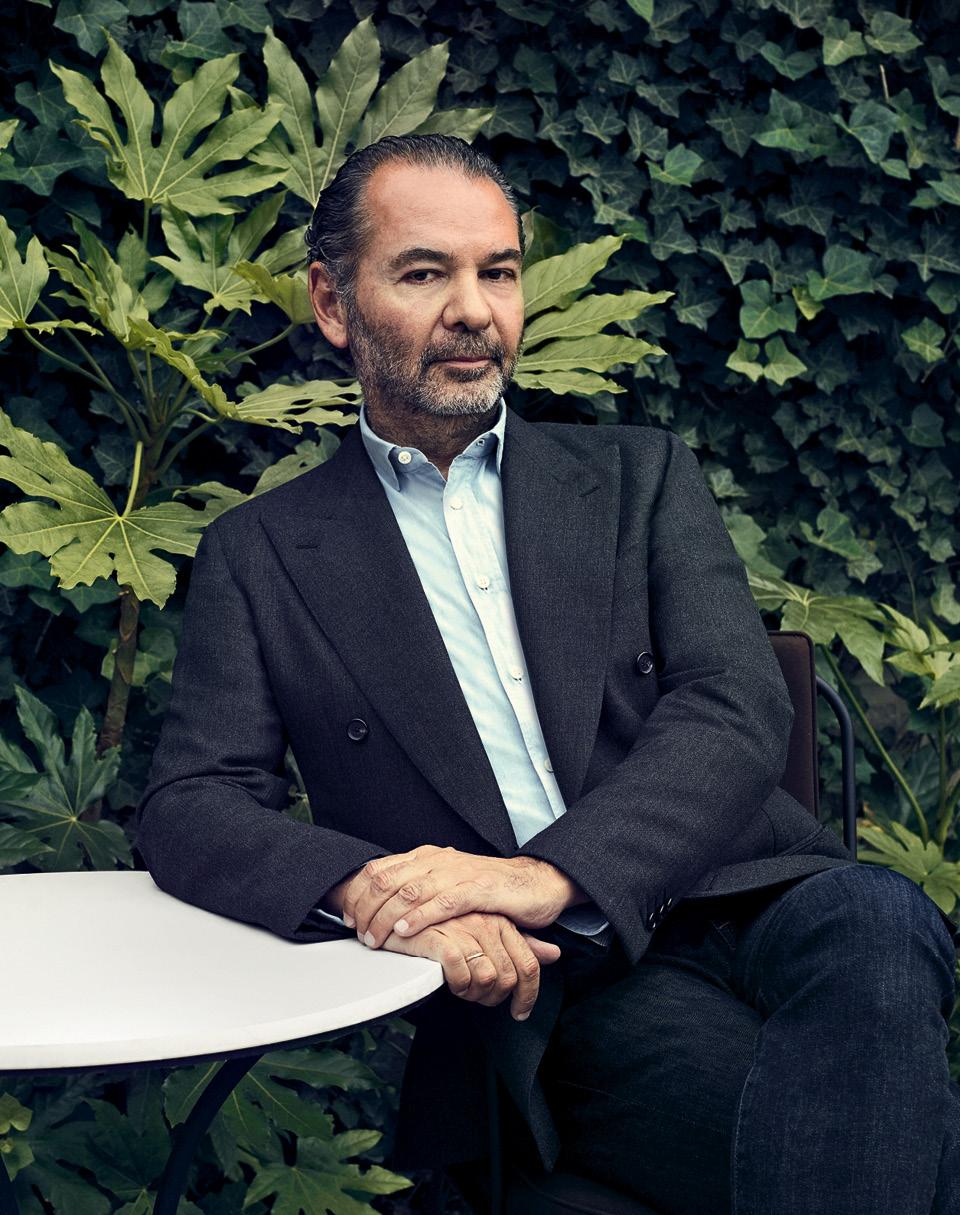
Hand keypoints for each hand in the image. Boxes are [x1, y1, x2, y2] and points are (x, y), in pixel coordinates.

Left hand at [341, 845, 584, 947]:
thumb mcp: (446, 885)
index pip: (380, 870)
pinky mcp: (478, 890)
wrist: (534, 883)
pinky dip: (420, 917)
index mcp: (427, 857)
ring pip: (410, 891)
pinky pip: (442, 902)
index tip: (347, 918)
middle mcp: (438, 860)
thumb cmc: (488, 889)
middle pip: (388, 880)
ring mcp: (458, 873)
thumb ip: (417, 890)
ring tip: (374, 939)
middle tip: (357, 933)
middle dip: (366, 908)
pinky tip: (405, 931)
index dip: (358, 894)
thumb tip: (380, 907)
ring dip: (386, 917)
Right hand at [372, 910, 561, 1019]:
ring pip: (487, 980)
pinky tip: (446, 983)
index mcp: (500, 921)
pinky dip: (456, 987)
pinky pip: (462, 977)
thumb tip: (553, 954)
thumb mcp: (486, 929)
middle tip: (475, 998)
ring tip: (457, 987)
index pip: (528, 966)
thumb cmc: (444, 922)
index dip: (527, 996)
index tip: (519, 1012)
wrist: (399, 906)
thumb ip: (519, 941)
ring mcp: (465, 929)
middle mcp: (487, 923)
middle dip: (493, 1000)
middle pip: (508, 979)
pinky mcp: (442, 938)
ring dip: (472, 995)